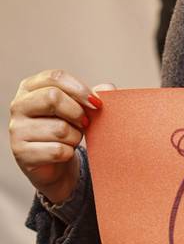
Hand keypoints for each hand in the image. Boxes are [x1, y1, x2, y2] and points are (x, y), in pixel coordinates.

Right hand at [9, 71, 112, 203]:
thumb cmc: (66, 132)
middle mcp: (18, 105)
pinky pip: (57, 150)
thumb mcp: (78, 110)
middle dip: (77, 113)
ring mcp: (17, 129)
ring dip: (75, 136)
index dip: (80, 89)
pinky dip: (69, 153)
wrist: (55, 166)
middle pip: (53, 98)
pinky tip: (65, 153)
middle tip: (85, 123)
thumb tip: (107, 88)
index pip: (55, 77)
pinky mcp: (22, 153)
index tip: (97, 103)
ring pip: (59, 128)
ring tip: (72, 139)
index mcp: (30, 88)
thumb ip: (91, 97)